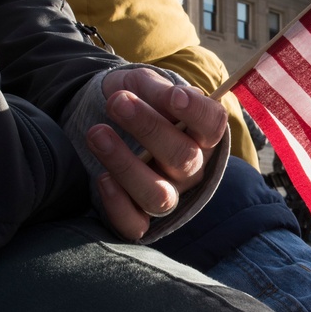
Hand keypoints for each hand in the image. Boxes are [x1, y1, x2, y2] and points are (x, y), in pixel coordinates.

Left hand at [87, 68, 226, 240]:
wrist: (110, 121)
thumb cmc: (137, 101)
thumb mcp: (145, 86)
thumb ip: (157, 91)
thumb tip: (170, 96)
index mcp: (201, 135)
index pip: (213, 125)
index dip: (198, 113)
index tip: (174, 96)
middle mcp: (190, 170)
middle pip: (183, 158)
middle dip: (149, 128)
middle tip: (118, 102)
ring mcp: (167, 195)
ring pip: (158, 196)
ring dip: (126, 165)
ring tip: (96, 134)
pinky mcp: (139, 217)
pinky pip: (135, 225)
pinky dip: (118, 205)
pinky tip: (102, 179)